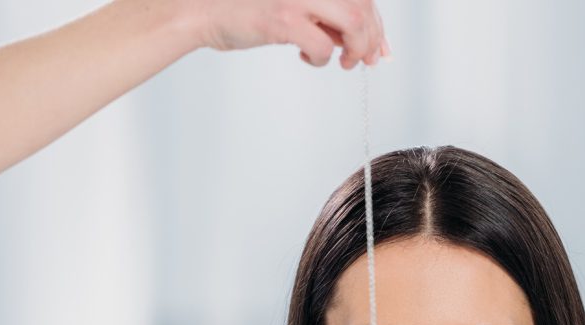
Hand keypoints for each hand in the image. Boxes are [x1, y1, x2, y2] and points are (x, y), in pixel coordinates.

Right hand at [191, 0, 390, 67]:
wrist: (204, 9)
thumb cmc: (247, 8)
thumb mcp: (295, 4)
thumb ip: (324, 14)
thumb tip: (357, 39)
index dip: (377, 23)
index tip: (380, 47)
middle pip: (363, 6)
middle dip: (372, 38)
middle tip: (365, 59)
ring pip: (354, 22)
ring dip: (357, 48)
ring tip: (344, 61)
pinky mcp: (283, 18)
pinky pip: (323, 47)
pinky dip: (322, 60)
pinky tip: (307, 58)